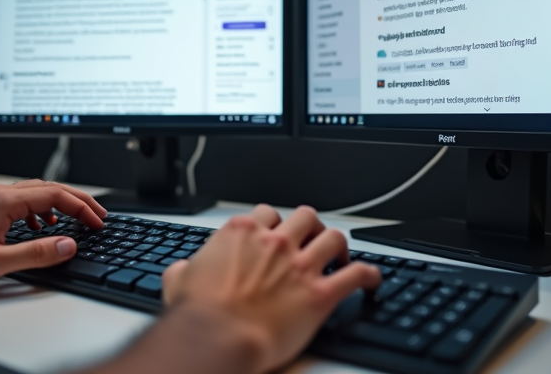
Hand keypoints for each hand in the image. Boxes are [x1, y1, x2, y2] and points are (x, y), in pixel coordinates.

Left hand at [0, 179, 106, 290]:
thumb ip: (36, 253)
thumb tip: (68, 245)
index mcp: (3, 201)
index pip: (55, 195)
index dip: (82, 207)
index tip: (97, 221)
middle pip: (49, 188)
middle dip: (78, 200)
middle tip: (98, 215)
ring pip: (36, 192)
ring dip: (60, 203)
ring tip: (75, 219)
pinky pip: (22, 200)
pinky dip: (40, 209)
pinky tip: (42, 225)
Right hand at [161, 205, 381, 373]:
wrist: (216, 338)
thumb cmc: (198, 315)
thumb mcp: (179, 281)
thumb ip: (185, 269)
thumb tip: (180, 271)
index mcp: (242, 234)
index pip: (267, 213)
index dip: (275, 223)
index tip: (277, 234)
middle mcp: (275, 243)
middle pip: (305, 216)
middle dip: (311, 227)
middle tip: (313, 241)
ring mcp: (300, 266)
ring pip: (334, 237)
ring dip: (339, 245)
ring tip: (340, 256)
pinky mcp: (320, 294)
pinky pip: (356, 274)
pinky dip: (369, 275)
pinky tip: (372, 281)